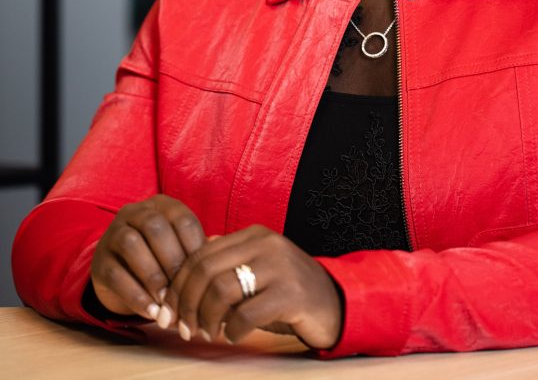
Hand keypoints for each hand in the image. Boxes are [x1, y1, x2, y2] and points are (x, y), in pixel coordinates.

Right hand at [90, 195, 204, 321]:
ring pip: (132, 245)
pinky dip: (136, 296)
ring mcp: (113, 234)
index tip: (204, 275)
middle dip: (173, 260)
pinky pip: (116, 275)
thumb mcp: (179, 249)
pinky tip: (152, 312)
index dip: (195, 248)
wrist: (122, 274)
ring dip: (153, 276)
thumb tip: (217, 251)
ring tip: (167, 302)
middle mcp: (135, 212)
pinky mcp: (99, 262)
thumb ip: (196, 250)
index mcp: (162, 205)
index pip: (182, 219)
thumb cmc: (162, 259)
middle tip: (185, 290)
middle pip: (156, 227)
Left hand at [163, 226, 342, 348]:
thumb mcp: (255, 270)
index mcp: (253, 235)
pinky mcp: (291, 293)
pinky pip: (246, 313)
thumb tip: (183, 273)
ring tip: (209, 333)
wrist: (334, 303)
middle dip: (186, 303)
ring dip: (206, 319)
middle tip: (184, 328)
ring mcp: (279, 266)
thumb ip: (226, 264)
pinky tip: (233, 336)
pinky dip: (232, 330)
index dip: (178, 286)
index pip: (200, 254)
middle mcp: (265, 244)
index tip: (169, 312)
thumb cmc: (286, 292)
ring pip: (221, 289)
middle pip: (205, 270)